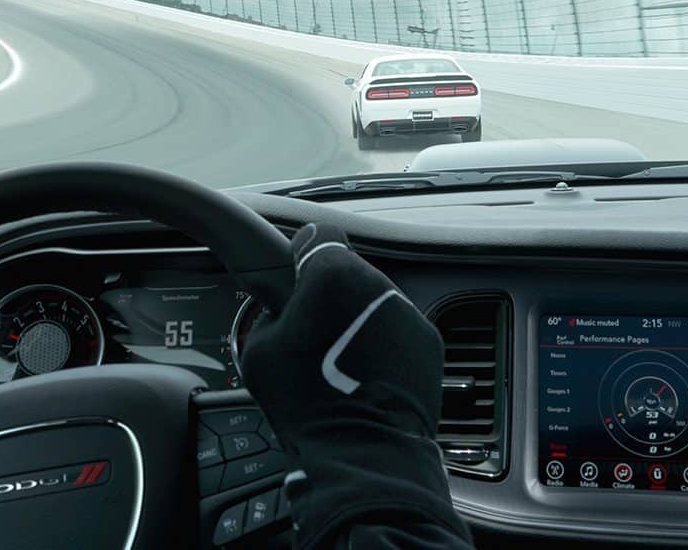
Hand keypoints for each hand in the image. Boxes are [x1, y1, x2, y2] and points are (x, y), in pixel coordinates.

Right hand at [241, 223, 468, 546]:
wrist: (364, 453)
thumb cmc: (307, 405)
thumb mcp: (258, 350)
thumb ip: (270, 311)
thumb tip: (281, 307)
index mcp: (332, 275)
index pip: (317, 234)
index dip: (301, 256)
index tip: (295, 278)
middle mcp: (378, 283)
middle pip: (348, 271)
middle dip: (331, 295)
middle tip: (313, 334)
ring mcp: (408, 312)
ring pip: (376, 300)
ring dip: (359, 319)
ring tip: (341, 361)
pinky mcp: (429, 342)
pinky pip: (399, 330)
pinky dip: (385, 345)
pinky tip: (367, 376)